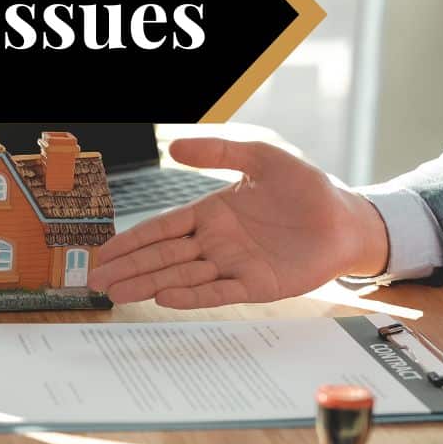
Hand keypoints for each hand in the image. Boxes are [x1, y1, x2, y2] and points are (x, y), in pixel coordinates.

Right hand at [87, 138, 388, 307]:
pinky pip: (218, 292)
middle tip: (95, 281)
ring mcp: (234, 266)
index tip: (104, 252)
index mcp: (212, 213)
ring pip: (182, 277)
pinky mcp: (257, 285)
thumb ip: (219, 151)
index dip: (132, 240)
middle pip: (164, 257)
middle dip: (128, 268)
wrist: (347, 218)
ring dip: (149, 285)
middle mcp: (217, 243)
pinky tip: (165, 298)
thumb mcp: (260, 157)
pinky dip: (192, 296)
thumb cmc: (307, 187)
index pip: (163, 228)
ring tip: (117, 293)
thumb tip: (175, 145)